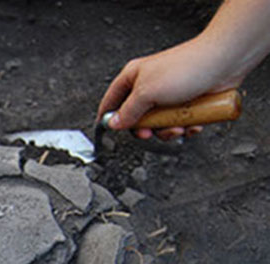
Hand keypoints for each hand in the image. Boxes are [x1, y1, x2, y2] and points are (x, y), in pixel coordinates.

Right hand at [97, 37, 237, 140]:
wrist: (224, 63)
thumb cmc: (186, 68)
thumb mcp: (147, 93)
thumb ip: (127, 112)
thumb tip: (114, 124)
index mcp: (133, 77)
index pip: (111, 100)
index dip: (107, 117)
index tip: (107, 132)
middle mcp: (149, 86)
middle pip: (136, 118)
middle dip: (145, 129)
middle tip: (150, 131)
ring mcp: (168, 96)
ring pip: (158, 124)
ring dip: (168, 130)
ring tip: (177, 126)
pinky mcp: (185, 103)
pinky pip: (178, 123)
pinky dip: (184, 127)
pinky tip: (191, 123)